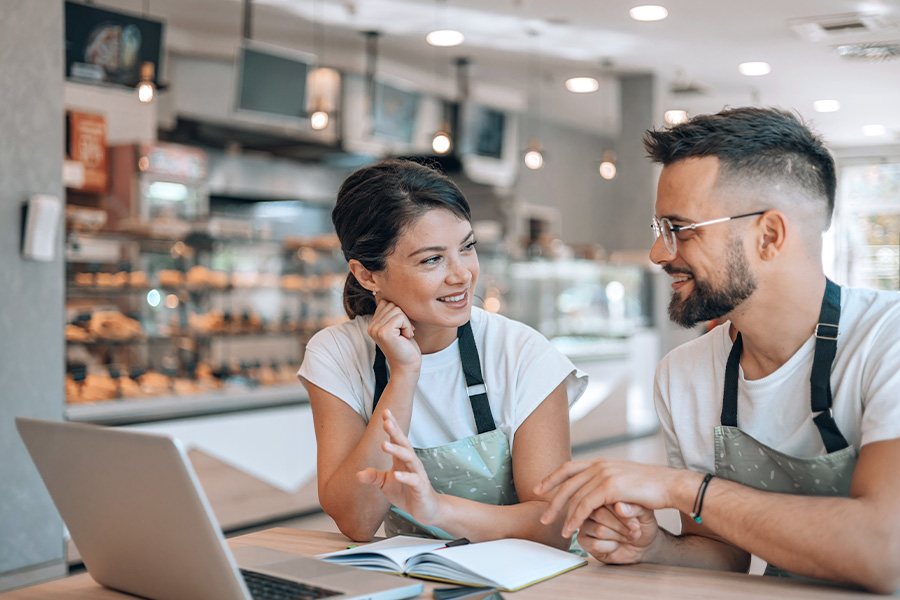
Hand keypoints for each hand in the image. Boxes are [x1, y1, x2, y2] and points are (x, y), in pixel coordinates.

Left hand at [357, 409, 442, 524]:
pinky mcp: (421, 488)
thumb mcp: (385, 484)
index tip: (385, 411)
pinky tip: (396, 474)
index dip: (392, 426)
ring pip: (409, 458)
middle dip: (395, 432)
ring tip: (384, 444)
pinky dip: (405, 477)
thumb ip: (373, 477)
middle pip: (404, 444)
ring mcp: (417, 474)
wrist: (426, 510)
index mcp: (401, 460)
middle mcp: (411, 463)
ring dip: (397, 450)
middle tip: (386, 421)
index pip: (397, 439)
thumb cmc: (406, 492)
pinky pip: (414, 480)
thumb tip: (357, 474)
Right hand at [368, 298, 420, 373]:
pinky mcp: (384, 332)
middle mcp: (371, 326)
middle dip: (403, 317)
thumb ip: (392, 313)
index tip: (401, 328)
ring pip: (397, 309)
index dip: (399, 313)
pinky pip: (401, 317)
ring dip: (406, 322)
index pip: (386, 302)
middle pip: (392, 304)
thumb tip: (395, 294)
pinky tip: (406, 337)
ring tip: (404, 335)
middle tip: (404, 333)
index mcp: (373, 324)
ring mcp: (376, 329)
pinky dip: (408, 326)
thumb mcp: (398, 327)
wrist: (407, 367)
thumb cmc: (406, 347)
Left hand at [535, 458, 680, 537]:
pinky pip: (585, 505)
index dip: (551, 478)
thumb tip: (593, 488)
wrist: (669, 485)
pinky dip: (575, 519)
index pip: (568, 467)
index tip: (539, 488)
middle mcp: (599, 464)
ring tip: (558, 531)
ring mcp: (604, 474)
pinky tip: (571, 529)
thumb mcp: (623, 478)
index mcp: (600, 461)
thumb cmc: (650, 486)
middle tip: (544, 516)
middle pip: (566, 482)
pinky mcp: (610, 487)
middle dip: (552, 500)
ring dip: (564, 515)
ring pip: (574, 496)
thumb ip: (606, 480)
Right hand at [577, 502, 659, 563]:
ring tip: (626, 536)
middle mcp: (591, 506)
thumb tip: (619, 507)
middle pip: (599, 514)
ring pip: (599, 530)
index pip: (604, 498)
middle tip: (633, 530)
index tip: (636, 523)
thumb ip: (634, 507)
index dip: (621, 513)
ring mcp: (585, 522)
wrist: (642, 544)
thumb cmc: (641, 524)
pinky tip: (615, 544)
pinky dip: (611, 547)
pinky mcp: (583, 539)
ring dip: (618, 537)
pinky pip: (594, 544)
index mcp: (604, 492)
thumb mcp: (645, 513)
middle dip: (621, 527)